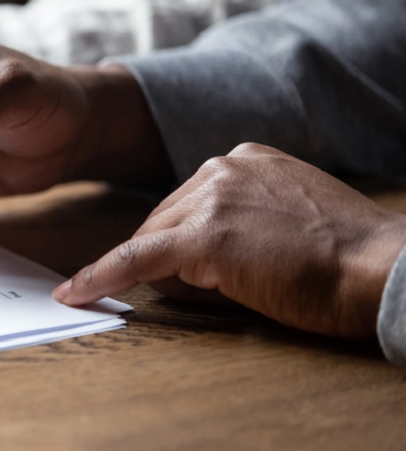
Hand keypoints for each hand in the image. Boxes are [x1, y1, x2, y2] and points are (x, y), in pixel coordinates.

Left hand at [55, 143, 405, 337]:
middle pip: (162, 218)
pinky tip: (76, 292)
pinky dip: (102, 276)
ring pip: (154, 241)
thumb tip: (185, 261)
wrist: (382, 270)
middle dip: (169, 256)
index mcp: (244, 158)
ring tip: (229, 290)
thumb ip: (237, 222)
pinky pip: (136, 258)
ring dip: (168, 273)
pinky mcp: (202, 236)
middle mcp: (222, 166)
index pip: (186, 201)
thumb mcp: (289, 219)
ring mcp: (210, 197)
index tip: (163, 256)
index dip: (179, 238)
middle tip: (213, 286)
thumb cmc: (347, 258)